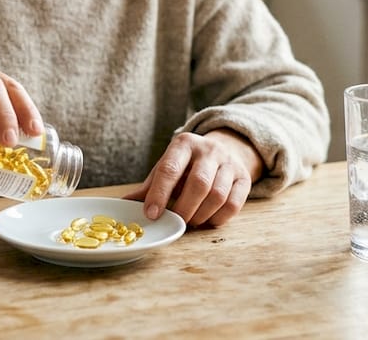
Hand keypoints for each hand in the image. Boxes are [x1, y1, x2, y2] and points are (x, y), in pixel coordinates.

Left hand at [123, 129, 263, 227]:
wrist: (226, 150)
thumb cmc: (188, 164)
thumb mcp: (168, 167)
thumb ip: (149, 187)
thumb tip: (123, 205)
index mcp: (184, 144)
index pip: (170, 169)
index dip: (159, 194)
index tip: (151, 214)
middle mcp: (209, 150)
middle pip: (198, 184)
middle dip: (184, 208)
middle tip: (175, 222)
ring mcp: (230, 163)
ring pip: (217, 195)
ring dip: (200, 215)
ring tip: (190, 221)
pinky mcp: (244, 178)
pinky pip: (233, 204)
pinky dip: (218, 218)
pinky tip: (207, 220)